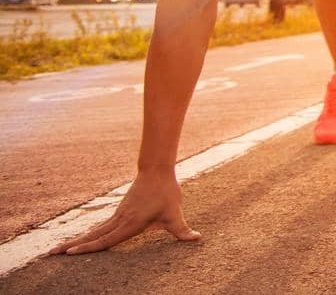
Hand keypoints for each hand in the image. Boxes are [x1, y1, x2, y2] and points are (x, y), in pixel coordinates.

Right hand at [50, 167, 197, 254]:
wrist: (156, 170)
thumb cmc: (166, 193)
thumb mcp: (175, 214)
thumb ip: (182, 230)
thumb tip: (196, 239)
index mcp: (129, 224)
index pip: (105, 240)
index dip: (88, 248)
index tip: (69, 253)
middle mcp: (119, 221)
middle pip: (91, 237)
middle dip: (71, 246)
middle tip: (49, 254)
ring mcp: (116, 216)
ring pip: (93, 231)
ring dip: (75, 241)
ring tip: (57, 250)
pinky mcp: (118, 212)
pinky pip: (99, 227)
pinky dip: (87, 235)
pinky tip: (79, 241)